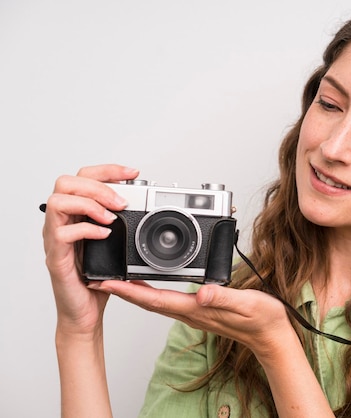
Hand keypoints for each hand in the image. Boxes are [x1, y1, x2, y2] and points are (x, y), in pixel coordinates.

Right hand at [42, 164, 138, 334]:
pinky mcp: (57, 258)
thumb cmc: (98, 278)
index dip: (107, 170)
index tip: (133, 173)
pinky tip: (105, 235)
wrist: (85, 313)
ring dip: (90, 204)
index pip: (82, 178)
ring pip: (57, 201)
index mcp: (76, 215)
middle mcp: (62, 223)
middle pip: (65, 182)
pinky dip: (87, 229)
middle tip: (121, 201)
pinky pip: (61, 233)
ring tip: (111, 217)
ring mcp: (56, 239)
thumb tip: (150, 206)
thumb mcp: (117, 245)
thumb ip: (126, 224)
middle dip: (98, 185)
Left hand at [87, 280, 293, 358]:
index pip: (155, 299)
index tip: (107, 282)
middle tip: (99, 279)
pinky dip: (152, 291)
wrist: (271, 336)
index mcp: (197, 309)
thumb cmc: (262, 320)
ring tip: (117, 278)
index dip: (129, 290)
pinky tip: (150, 283)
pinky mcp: (200, 310)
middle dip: (122, 290)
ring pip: (156, 301)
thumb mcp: (247, 304)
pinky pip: (168, 301)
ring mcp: (195, 312)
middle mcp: (191, 312)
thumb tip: (201, 292)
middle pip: (148, 301)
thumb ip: (223, 297)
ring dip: (134, 291)